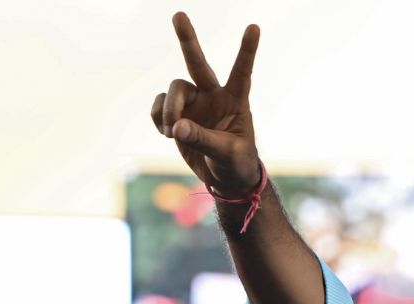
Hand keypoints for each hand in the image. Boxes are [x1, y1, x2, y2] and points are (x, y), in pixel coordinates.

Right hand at [151, 12, 261, 197]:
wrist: (225, 178)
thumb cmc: (236, 163)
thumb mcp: (227, 153)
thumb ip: (203, 139)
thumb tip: (177, 127)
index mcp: (236, 101)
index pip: (242, 72)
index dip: (247, 50)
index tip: (254, 27)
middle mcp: (213, 96)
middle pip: (198, 64)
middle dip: (188, 40)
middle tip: (179, 14)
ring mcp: (194, 103)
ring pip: (174, 90)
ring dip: (169, 109)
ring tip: (173, 133)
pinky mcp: (177, 114)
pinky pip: (159, 107)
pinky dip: (159, 119)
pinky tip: (169, 134)